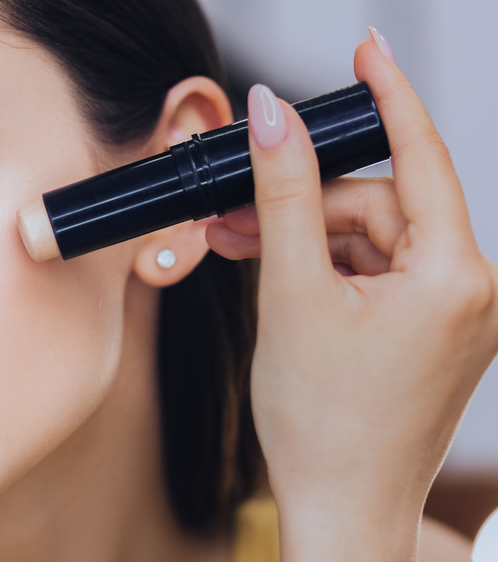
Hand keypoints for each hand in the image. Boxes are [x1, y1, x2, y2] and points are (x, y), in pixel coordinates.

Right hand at [206, 35, 497, 560]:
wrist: (339, 506)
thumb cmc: (322, 421)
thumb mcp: (291, 292)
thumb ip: (282, 195)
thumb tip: (274, 118)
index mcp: (456, 276)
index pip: (421, 156)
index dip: (388, 95)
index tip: (366, 48)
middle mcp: (472, 290)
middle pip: (379, 205)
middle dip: (304, 206)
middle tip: (235, 218)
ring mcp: (455, 314)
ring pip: (372, 239)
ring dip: (307, 241)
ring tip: (247, 258)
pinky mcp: (433, 331)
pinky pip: (378, 272)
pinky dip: (327, 270)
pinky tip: (283, 283)